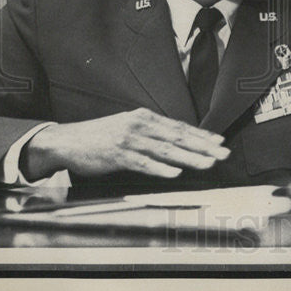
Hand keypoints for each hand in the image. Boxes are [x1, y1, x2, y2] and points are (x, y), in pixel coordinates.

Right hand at [20, 108, 229, 180]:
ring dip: (189, 157)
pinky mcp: (116, 154)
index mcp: (144, 117)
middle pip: (177, 137)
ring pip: (165, 149)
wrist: (67, 140)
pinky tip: (174, 172)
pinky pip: (142, 162)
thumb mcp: (129, 128)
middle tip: (223, 154)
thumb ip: (151, 133)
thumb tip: (178, 142)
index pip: (179, 127)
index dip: (201, 135)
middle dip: (203, 147)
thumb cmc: (101, 136)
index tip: (220, 142)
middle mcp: (139, 125)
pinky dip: (159, 167)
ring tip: (207, 164)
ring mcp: (128, 139)